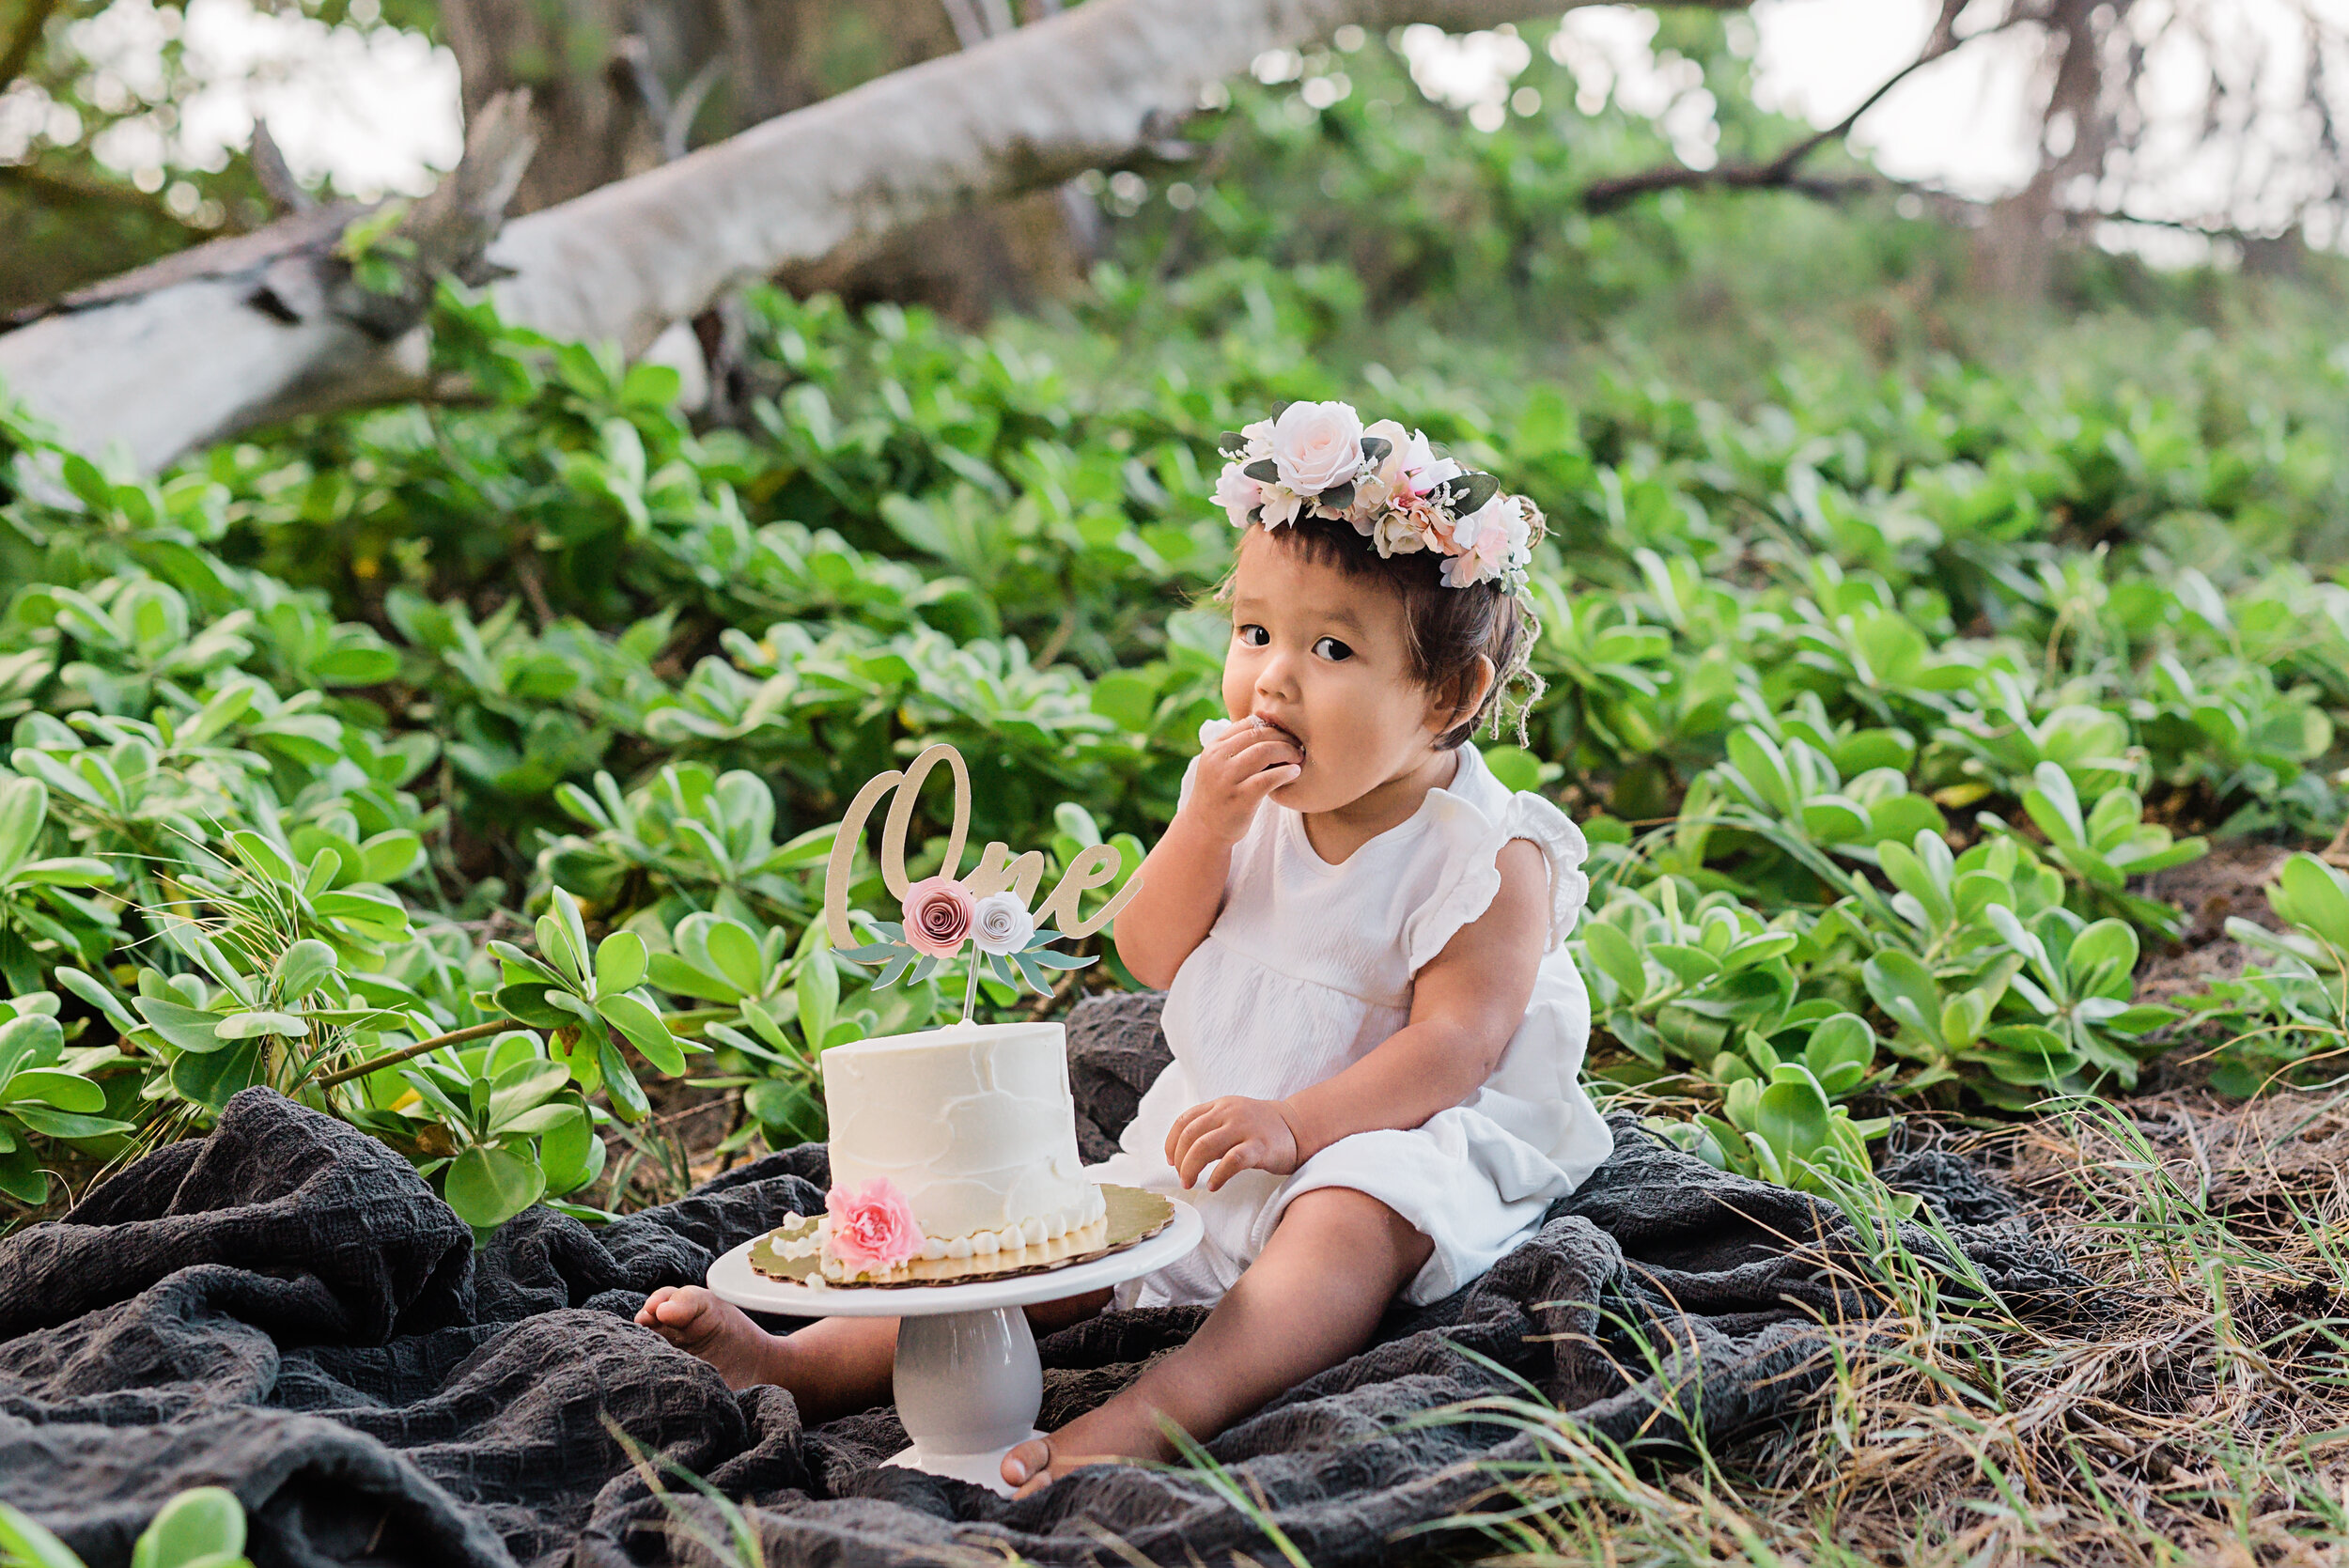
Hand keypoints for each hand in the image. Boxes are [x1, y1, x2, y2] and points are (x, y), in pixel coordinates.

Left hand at [1166, 1096, 1302, 1190]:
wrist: (1296, 1127)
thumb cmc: (1260, 1127)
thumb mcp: (1231, 1117)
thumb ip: (1209, 1128)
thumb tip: (1181, 1153)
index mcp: (1220, 1105)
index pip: (1184, 1121)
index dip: (1171, 1143)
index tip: (1171, 1161)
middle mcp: (1229, 1112)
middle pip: (1191, 1135)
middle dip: (1180, 1160)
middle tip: (1181, 1178)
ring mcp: (1245, 1128)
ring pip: (1205, 1146)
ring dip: (1191, 1168)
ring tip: (1189, 1183)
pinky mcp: (1259, 1146)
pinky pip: (1231, 1161)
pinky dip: (1218, 1175)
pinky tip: (1214, 1185)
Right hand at [1177, 718, 1301, 845]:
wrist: (1204, 828)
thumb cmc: (1220, 794)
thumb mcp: (1220, 766)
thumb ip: (1237, 748)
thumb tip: (1272, 728)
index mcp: (1214, 748)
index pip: (1247, 724)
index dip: (1272, 725)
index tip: (1286, 734)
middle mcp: (1218, 759)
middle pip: (1258, 734)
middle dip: (1283, 737)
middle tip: (1298, 745)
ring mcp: (1227, 779)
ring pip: (1263, 752)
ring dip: (1287, 751)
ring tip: (1298, 758)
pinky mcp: (1240, 798)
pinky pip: (1268, 779)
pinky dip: (1285, 772)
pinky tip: (1294, 773)